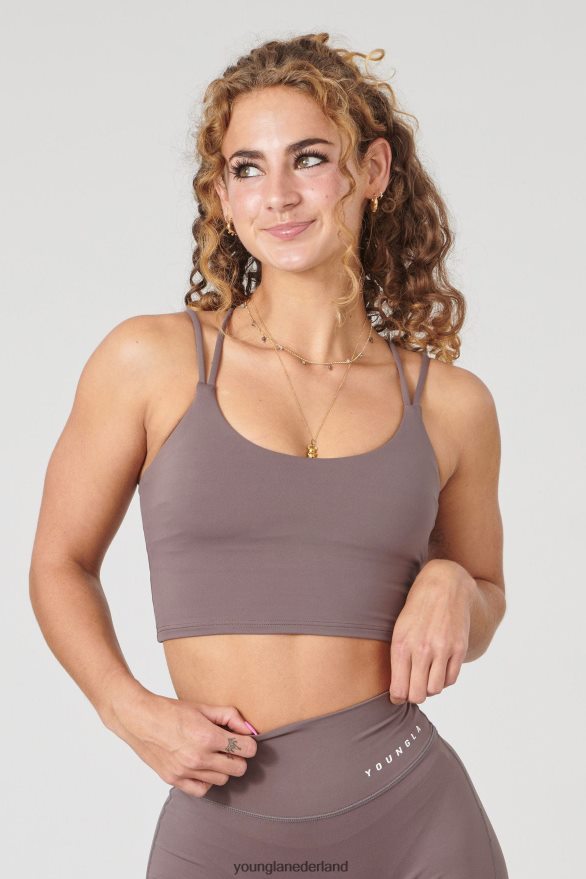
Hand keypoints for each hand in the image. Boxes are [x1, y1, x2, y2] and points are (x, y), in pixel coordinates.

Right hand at [105, 684, 257, 797]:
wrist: (140, 720)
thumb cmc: (171, 711)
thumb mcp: (204, 707)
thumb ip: (230, 717)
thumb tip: (248, 728)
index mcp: (208, 737)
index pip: (247, 749)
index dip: (248, 743)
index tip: (243, 739)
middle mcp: (198, 757)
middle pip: (238, 768)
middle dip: (238, 757)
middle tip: (230, 747)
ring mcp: (186, 771)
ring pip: (222, 780)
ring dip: (223, 768)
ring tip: (213, 755)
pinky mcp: (174, 780)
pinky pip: (202, 790)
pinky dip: (206, 781)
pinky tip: (202, 767)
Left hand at [388, 559, 474, 704]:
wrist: (445, 585)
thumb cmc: (417, 609)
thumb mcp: (399, 629)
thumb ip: (397, 658)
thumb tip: (397, 690)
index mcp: (401, 645)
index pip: (398, 689)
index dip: (398, 697)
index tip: (399, 694)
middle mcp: (421, 649)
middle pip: (417, 695)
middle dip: (414, 696)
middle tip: (413, 688)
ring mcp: (442, 649)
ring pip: (435, 689)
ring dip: (430, 687)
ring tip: (426, 676)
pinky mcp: (459, 648)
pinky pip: (451, 679)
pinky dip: (444, 679)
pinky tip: (439, 668)